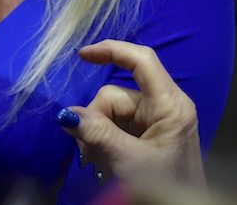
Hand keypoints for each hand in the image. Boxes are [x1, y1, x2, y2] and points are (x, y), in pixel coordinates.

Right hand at [56, 40, 204, 188]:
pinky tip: (105, 161)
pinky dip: (106, 141)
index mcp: (170, 104)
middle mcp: (165, 105)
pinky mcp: (150, 133)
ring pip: (113, 112)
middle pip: (117, 95)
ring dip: (98, 135)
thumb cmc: (167, 186)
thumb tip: (67, 114)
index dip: (112, 50)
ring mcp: (157, 120)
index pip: (141, 61)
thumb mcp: (129, 160)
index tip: (82, 55)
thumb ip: (98, 134)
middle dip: (96, 121)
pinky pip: (118, 125)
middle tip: (88, 154)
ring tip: (97, 162)